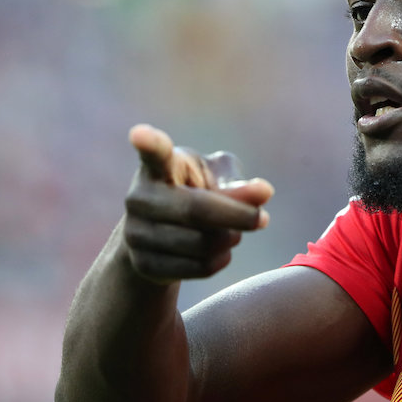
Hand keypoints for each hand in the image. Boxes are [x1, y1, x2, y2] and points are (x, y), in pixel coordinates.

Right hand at [122, 124, 273, 283]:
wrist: (157, 236)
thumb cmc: (193, 195)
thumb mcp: (214, 181)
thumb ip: (237, 186)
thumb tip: (264, 192)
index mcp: (158, 167)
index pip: (154, 154)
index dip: (149, 143)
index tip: (141, 134)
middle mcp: (140, 198)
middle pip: (196, 210)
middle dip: (238, 216)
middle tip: (262, 219)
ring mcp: (136, 233)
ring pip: (203, 244)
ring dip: (231, 239)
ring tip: (233, 232)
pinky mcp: (144, 265)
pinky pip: (201, 267)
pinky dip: (222, 259)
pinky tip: (220, 250)